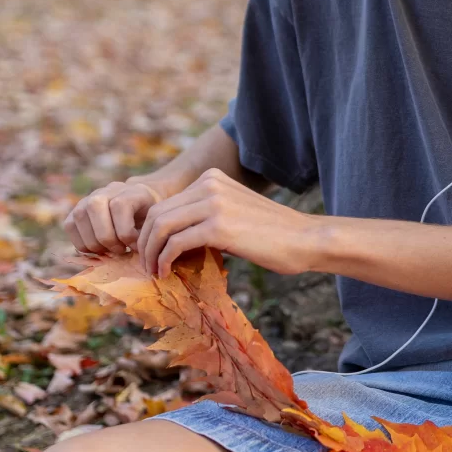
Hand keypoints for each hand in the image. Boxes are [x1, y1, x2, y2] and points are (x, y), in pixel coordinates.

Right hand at [63, 176, 171, 255]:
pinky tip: (99, 248)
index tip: (136, 246)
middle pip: (99, 220)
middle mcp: (103, 192)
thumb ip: (147, 232)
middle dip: (111, 243)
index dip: (128, 234)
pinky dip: (83, 245)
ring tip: (111, 249)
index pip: (119, 207)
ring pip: (82, 225)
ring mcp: (86, 201)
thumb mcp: (153, 220)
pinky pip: (70, 229)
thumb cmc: (145, 216)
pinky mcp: (73, 213)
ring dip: (98, 246)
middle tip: (122, 250)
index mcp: (128, 191)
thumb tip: (137, 252)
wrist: (134, 202)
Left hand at [136, 168, 323, 278]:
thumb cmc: (274, 236)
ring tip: (154, 272)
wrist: (305, 239)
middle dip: (145, 243)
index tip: (153, 254)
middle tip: (147, 266)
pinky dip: (164, 260)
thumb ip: (206, 217)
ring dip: (151, 254)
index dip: (151, 231)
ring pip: (160, 227)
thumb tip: (174, 242)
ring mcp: (213, 204)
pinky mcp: (218, 227)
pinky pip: (175, 243)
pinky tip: (166, 273)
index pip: (165, 203)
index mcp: (212, 179)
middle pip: (157, 214)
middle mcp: (209, 185)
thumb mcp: (235, 214)